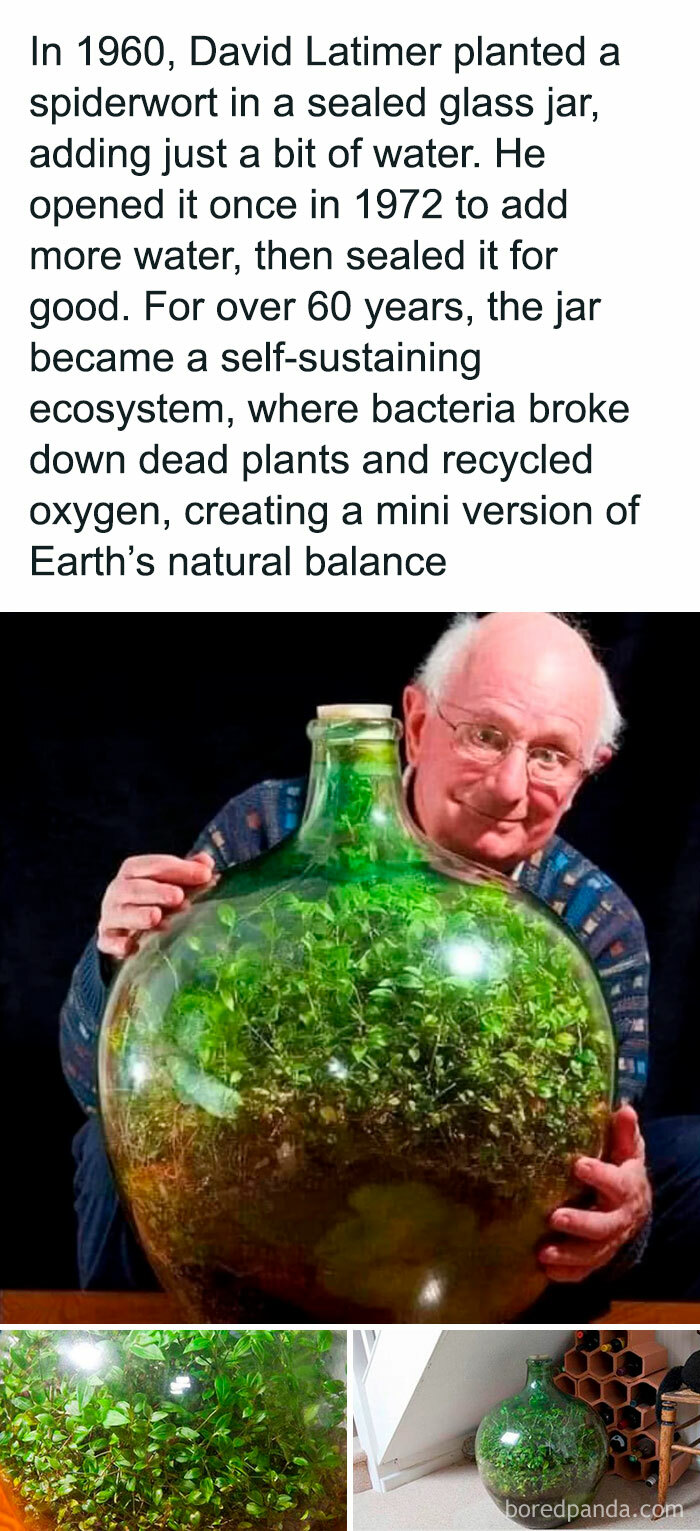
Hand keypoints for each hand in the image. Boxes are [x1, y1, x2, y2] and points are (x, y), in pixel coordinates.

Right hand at [97, 851, 215, 957]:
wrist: (123, 925)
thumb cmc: (151, 898)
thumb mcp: (170, 882)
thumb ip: (187, 871)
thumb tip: (206, 863)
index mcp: (134, 871)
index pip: (154, 865)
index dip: (179, 869)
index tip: (205, 875)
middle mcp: (118, 891)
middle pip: (134, 888)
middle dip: (157, 891)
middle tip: (179, 897)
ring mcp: (111, 915)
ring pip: (120, 913)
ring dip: (138, 915)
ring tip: (156, 916)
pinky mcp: (107, 939)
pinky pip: (108, 941)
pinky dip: (118, 944)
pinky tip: (131, 946)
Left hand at [538, 1104, 651, 1282]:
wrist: (635, 1207)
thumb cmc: (622, 1169)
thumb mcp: (627, 1149)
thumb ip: (624, 1133)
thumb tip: (624, 1108)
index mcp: (627, 1189)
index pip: (617, 1184)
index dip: (600, 1175)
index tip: (578, 1164)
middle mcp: (619, 1219)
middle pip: (603, 1226)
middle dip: (580, 1223)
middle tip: (554, 1217)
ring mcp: (608, 1242)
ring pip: (592, 1254)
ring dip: (568, 1255)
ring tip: (543, 1254)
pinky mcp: (597, 1256)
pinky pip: (585, 1271)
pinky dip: (567, 1274)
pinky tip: (545, 1270)